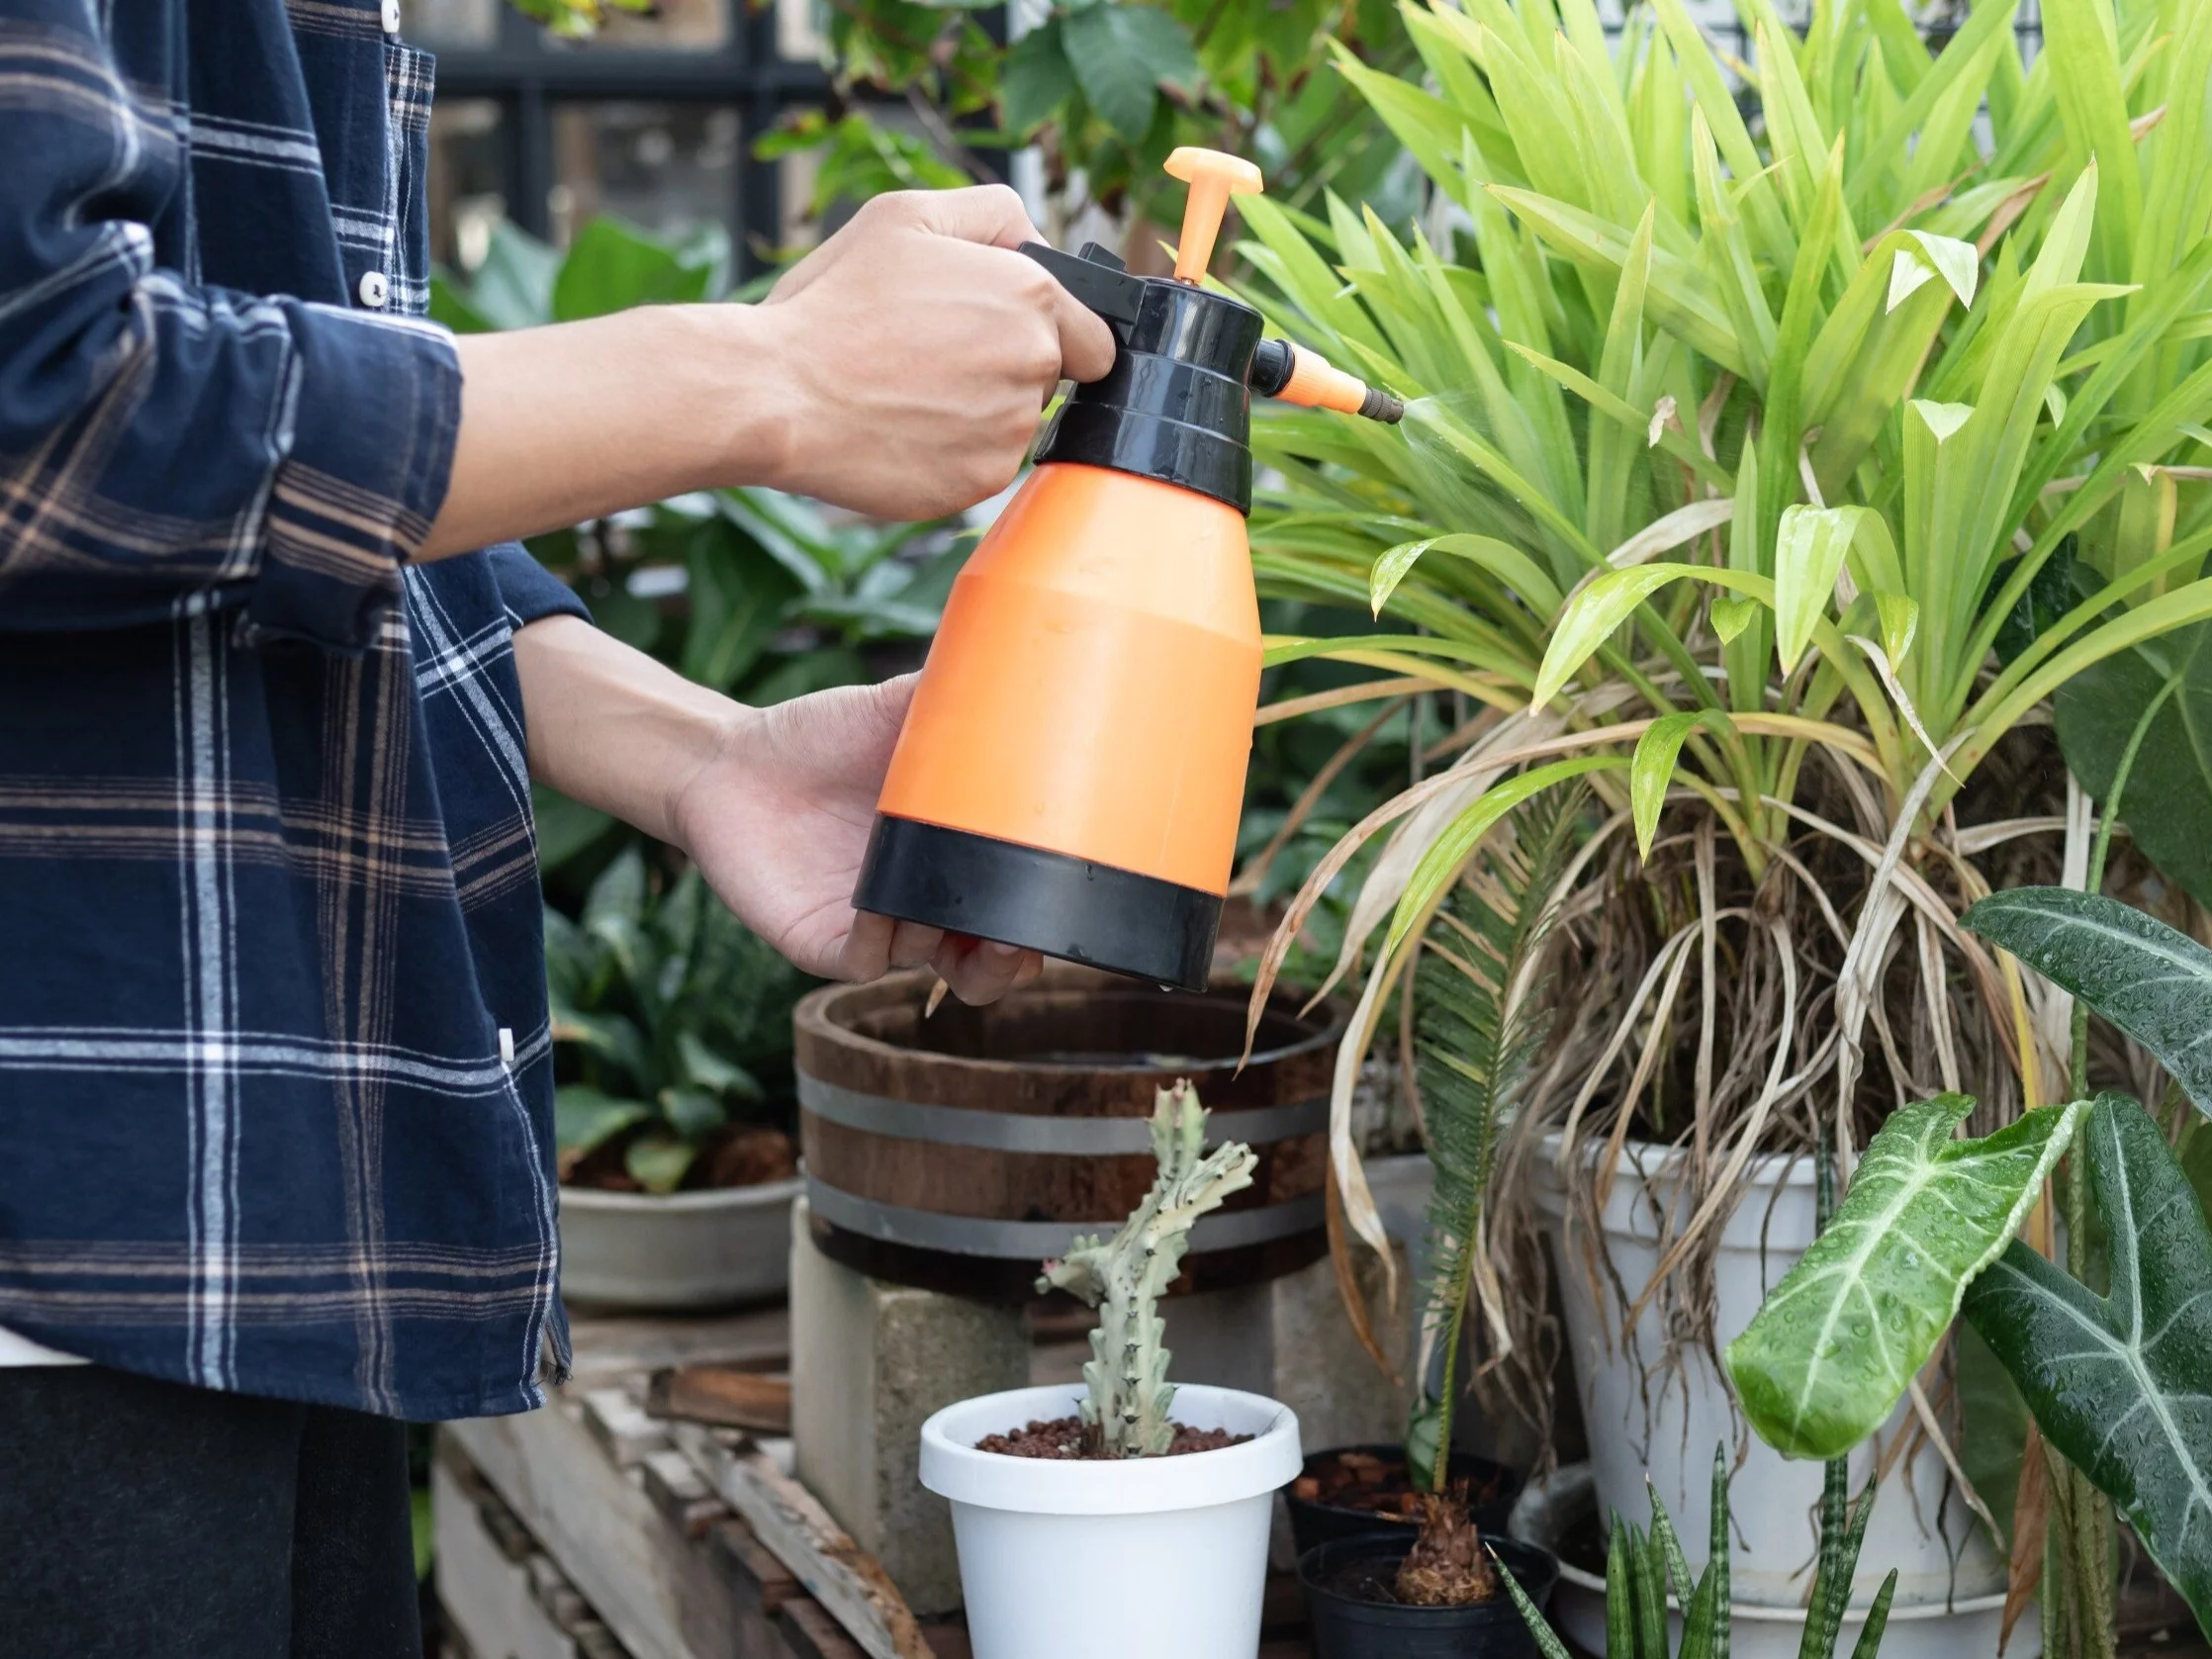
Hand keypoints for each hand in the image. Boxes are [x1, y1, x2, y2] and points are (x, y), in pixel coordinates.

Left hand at [672, 674, 1045, 1004]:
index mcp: (951, 859)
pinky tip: (878, 910)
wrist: (730, 759)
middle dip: (1006, 964)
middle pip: (982, 965)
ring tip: (934, 905)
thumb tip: (1019, 662)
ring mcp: (872, 927)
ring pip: (928, 965)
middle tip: (1015, 940)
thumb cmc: (820, 737)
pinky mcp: (820, 940)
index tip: (1063, 901)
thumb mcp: (894, 710)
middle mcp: (920, 903)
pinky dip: (877, 944)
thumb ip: (952, 698)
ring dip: (941, 943)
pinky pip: (862, 962)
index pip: (1014, 909)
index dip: (1042, 922)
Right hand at [748, 186, 1117, 519]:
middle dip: (1003, 367)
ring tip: (905, 390)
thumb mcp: (905, 216)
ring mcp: (1008, 430)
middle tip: (928, 356)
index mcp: (1030, 297)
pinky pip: (981, 466)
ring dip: (974, 412)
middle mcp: (1033, 365)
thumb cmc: (835, 304)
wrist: (778, 393)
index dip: (1056, 335)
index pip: (1095, 338)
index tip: (1002, 335)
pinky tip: (900, 427)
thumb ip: (991, 213)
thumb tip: (1035, 237)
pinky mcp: (979, 482)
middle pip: (1049, 380)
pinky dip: (949, 453)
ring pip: (1013, 425)